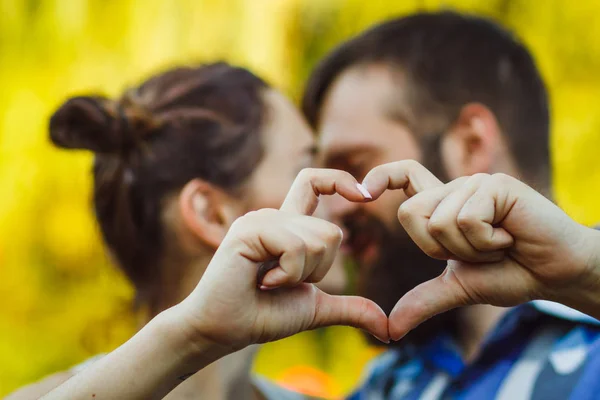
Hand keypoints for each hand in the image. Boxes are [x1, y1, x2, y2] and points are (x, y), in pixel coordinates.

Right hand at [175, 168, 388, 352]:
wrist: (222, 332)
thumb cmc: (261, 315)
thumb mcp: (315, 308)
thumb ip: (350, 308)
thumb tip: (388, 328)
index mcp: (287, 226)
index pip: (314, 183)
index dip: (340, 180)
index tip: (365, 194)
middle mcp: (274, 216)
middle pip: (331, 231)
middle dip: (319, 270)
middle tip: (283, 283)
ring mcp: (261, 220)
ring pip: (319, 239)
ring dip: (302, 275)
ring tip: (270, 282)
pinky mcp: (249, 230)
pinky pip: (296, 247)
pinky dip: (289, 274)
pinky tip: (262, 281)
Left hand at [363, 164, 599, 339]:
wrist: (556, 274)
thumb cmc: (511, 274)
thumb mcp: (459, 288)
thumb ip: (424, 300)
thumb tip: (390, 329)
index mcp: (443, 206)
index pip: (406, 175)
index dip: (382, 176)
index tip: (363, 191)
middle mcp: (454, 189)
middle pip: (410, 214)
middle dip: (439, 249)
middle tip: (476, 251)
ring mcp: (474, 184)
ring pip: (439, 221)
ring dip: (470, 249)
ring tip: (498, 244)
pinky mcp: (495, 185)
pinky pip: (466, 220)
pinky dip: (487, 243)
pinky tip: (509, 238)